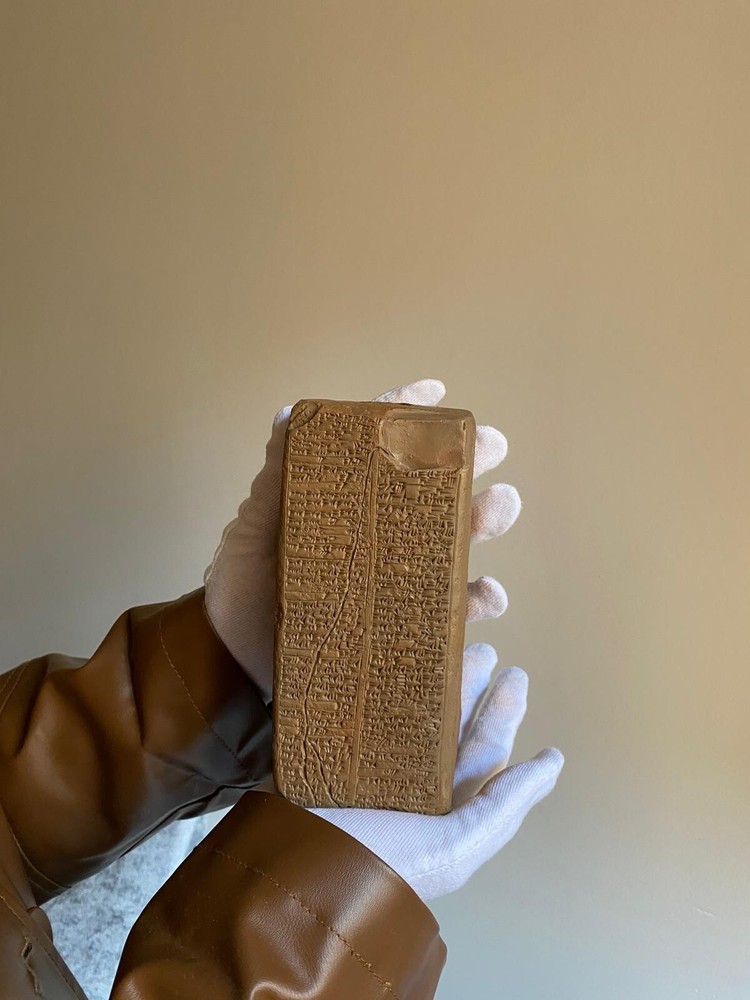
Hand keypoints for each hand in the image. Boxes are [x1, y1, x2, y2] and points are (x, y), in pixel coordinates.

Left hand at [204, 379, 562, 901]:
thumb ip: (277, 475)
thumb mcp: (254, 525)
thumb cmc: (242, 583)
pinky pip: (452, 611)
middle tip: (492, 448)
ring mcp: (395, 578)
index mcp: (345, 498)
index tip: (438, 392)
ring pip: (456, 541)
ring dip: (485, 519)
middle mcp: (379, 531)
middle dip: (468, 463)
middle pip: (434, 489)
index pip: (381, 446)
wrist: (231, 659)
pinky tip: (486, 595)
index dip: (410, 415)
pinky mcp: (404, 626)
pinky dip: (479, 600)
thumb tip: (289, 413)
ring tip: (498, 508)